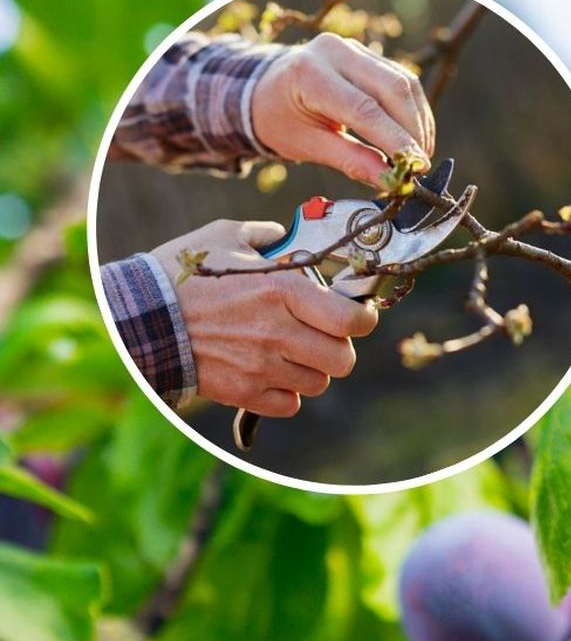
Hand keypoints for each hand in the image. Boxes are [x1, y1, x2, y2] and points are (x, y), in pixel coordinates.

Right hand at [150, 220, 379, 418]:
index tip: (356, 314)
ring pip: (318, 382)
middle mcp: (278, 332)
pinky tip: (268, 371)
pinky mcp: (244, 393)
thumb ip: (269, 237)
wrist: (138, 316)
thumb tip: (290, 238)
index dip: (362, 318)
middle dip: (337, 347)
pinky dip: (285, 392)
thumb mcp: (226, 237)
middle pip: (343, 359)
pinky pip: (290, 404)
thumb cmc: (182, 273)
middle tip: (320, 335)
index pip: (353, 320)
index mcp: (282, 291)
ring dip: (311, 369)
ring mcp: (262, 367)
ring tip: (287, 351)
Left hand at [251, 32, 435, 186]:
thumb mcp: (309, 146)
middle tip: (420, 165)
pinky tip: (415, 135)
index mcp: (309, 74)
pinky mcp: (367, 53)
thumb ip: (351, 161)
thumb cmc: (282, 120)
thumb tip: (392, 181)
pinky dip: (414, 110)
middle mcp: (333, 51)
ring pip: (404, 82)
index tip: (418, 168)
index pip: (365, 109)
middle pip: (393, 88)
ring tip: (420, 154)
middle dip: (413, 130)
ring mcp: (352, 47)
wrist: (266, 90)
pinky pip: (403, 79)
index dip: (396, 140)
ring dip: (419, 122)